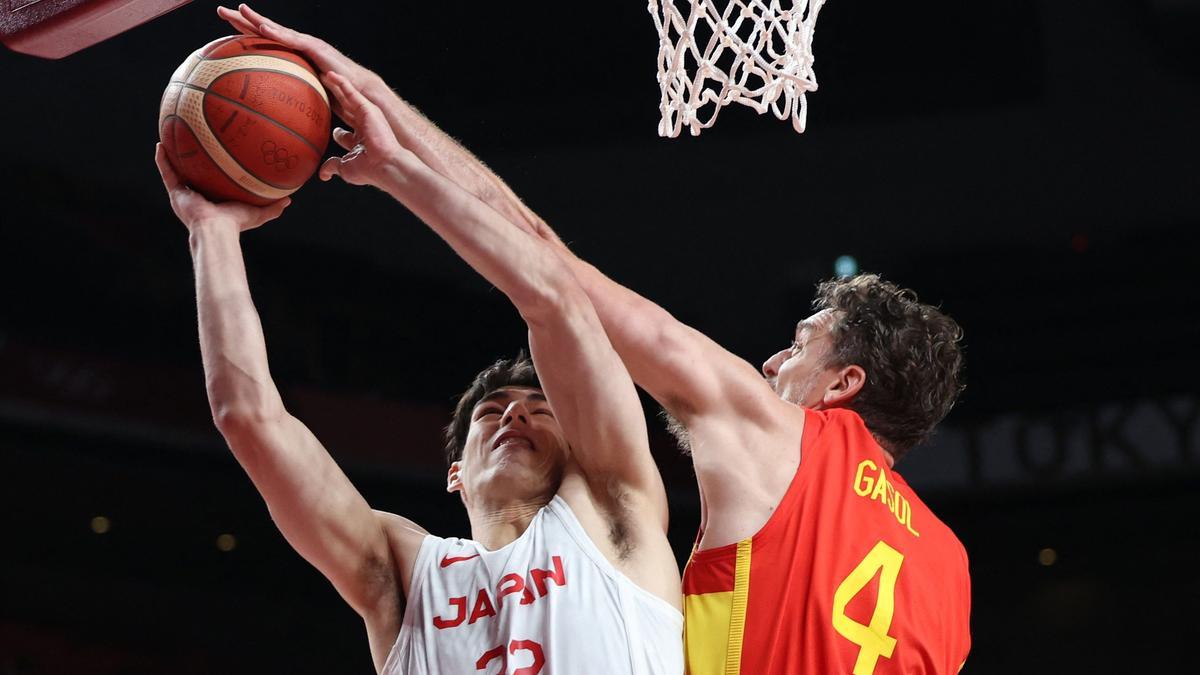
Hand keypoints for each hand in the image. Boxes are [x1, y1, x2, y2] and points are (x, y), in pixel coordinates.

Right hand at [155, 144, 290, 231]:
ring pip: (177, 171)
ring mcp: (185, 195)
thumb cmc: (236, 224)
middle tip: (193, 142)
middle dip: (192, 160)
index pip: (212, 181)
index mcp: (214, 200)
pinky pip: (166, 173)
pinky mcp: (175, 194)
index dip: (212, 170)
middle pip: (193, 174)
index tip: (214, 155)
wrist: (216, 229)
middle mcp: (197, 196)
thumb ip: (272, 208)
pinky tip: (160, 145)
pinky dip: (162, 160)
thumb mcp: (257, 213)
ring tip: (170, 137)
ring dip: (173, 156)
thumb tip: (289, 200)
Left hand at [216, 4, 381, 119]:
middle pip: (265, 30)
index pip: (265, 42)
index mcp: (294, 57)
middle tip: (221, 12)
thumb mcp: (308, 100)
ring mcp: (307, 45)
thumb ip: (292, 102)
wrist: (362, 94)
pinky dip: (277, 33)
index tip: (224, 30)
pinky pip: (293, 40)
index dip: (244, 34)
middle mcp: (298, 46)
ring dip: (257, 20)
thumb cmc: (338, 99)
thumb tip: (275, 120)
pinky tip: (262, 28)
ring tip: (239, 10)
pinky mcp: (317, 48)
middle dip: (242, 19)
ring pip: (277, 30)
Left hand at [318, 72, 410, 188]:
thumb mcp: (345, 168)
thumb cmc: (370, 170)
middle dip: (332, 99)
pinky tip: (329, 74)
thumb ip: (333, 166)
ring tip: (321, 74)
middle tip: (318, 90)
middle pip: (344, 108)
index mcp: (361, 141)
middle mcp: (364, 126)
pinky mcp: (369, 108)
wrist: (385, 167)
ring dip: (334, 85)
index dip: (333, 127)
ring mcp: (367, 116)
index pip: (344, 132)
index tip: (319, 120)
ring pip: (347, 97)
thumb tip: (323, 174)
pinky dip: (340, 83)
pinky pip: (352, 92)